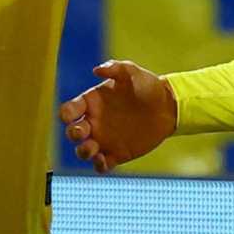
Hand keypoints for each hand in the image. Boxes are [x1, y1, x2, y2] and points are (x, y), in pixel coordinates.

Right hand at [59, 60, 176, 172]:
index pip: (69, 110)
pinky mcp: (117, 154)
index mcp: (92, 102)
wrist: (168, 106)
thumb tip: (96, 70)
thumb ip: (115, 68)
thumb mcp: (132, 72)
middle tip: (83, 131)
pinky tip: (103, 161)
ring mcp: (105, 139)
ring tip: (92, 149)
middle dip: (73, 133)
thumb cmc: (147, 86)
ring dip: (83, 152)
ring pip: (83, 151)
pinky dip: (98, 165)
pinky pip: (101, 164)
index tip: (71, 115)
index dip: (66, 113)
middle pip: (72, 132)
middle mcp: (94, 122)